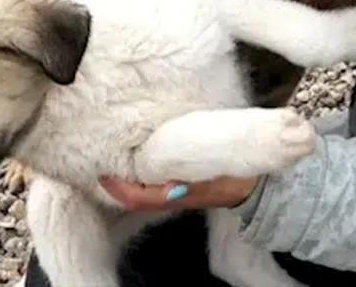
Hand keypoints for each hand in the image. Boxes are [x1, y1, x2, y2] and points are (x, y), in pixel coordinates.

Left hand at [99, 174, 259, 211]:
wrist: (252, 187)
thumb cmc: (229, 175)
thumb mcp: (205, 168)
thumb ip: (179, 167)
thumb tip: (153, 158)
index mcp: (171, 196)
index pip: (133, 196)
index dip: (115, 185)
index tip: (102, 169)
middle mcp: (169, 199)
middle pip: (134, 196)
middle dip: (118, 181)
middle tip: (107, 158)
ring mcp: (175, 196)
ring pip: (143, 190)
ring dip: (131, 177)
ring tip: (122, 156)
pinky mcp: (182, 189)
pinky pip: (154, 186)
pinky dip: (144, 174)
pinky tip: (146, 159)